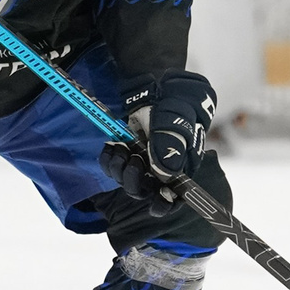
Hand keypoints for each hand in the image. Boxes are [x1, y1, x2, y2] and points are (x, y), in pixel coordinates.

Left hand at [99, 71, 216, 218]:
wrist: (158, 86)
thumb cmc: (177, 103)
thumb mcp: (178, 119)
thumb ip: (172, 144)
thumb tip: (165, 172)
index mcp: (180, 166)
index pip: (174, 197)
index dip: (166, 203)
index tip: (160, 195)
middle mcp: (160, 170)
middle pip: (144, 192)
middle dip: (134, 180)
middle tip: (134, 158)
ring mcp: (142, 163)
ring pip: (126, 181)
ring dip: (120, 168)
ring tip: (122, 146)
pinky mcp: (126, 154)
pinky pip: (112, 168)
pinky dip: (109, 159)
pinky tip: (113, 145)